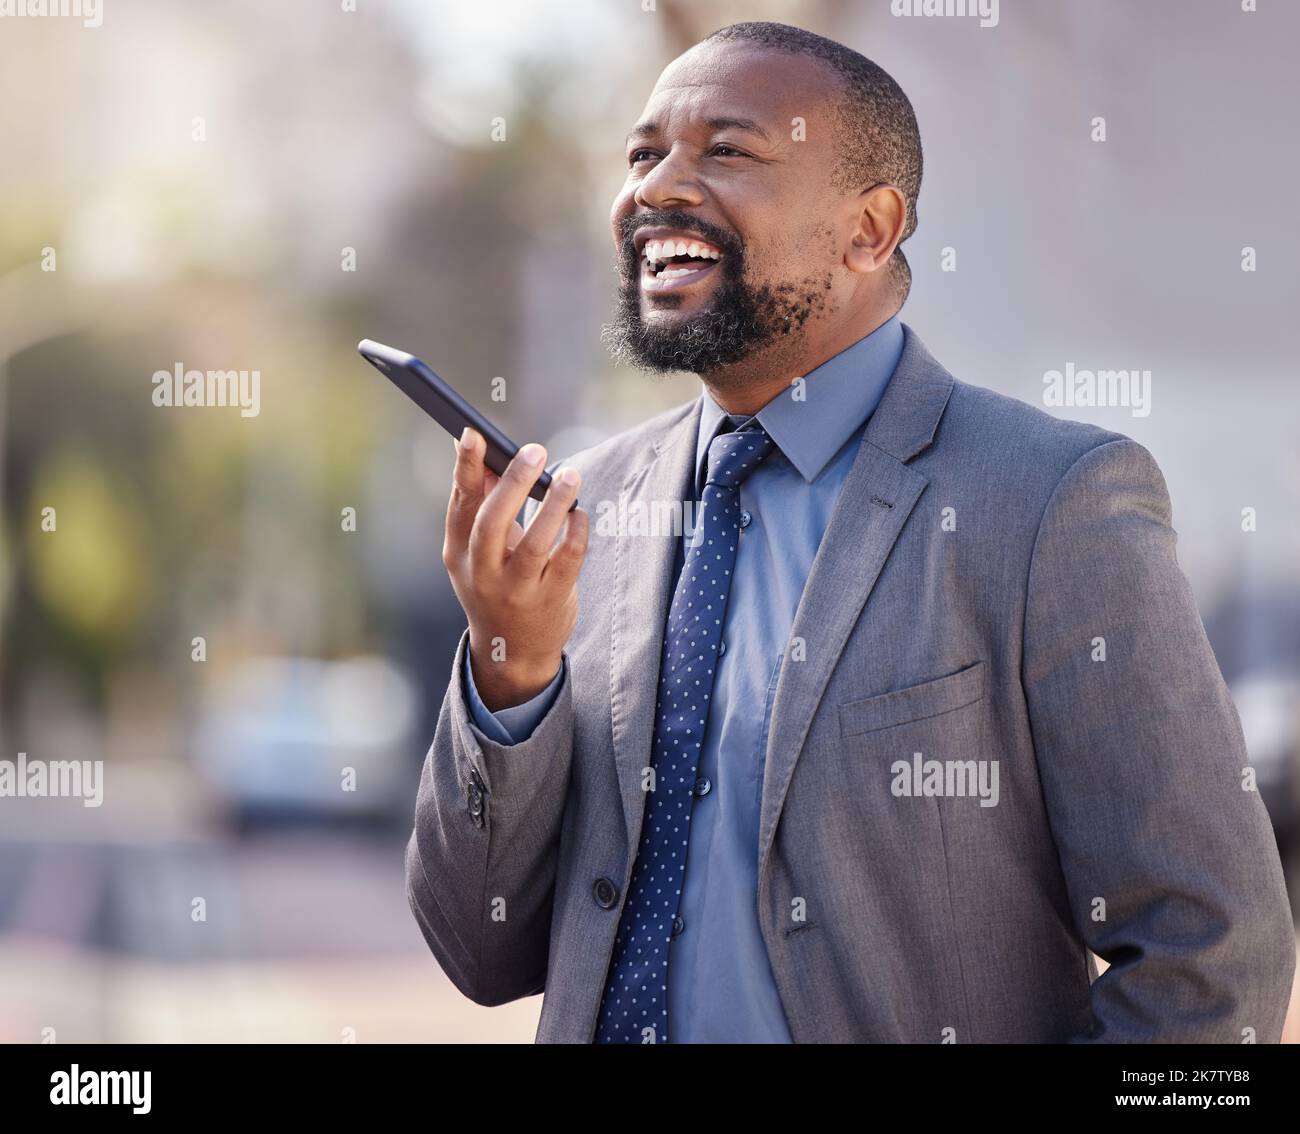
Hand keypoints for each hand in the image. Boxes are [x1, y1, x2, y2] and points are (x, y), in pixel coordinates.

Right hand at [442, 427, 587, 710]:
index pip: (460, 504)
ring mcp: (516, 590)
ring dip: (553, 506)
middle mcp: (483, 572)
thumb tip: (481, 450)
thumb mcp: (476, 552)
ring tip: (569, 476)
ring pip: (534, 544)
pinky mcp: (550, 600)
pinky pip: (567, 561)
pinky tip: (581, 512)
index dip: (465, 468)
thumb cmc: (495, 585)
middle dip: (512, 483)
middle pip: (492, 522)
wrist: (511, 653)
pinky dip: (575, 533)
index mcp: (459, 552)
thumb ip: (481, 504)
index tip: (473, 434)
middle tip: (535, 450)